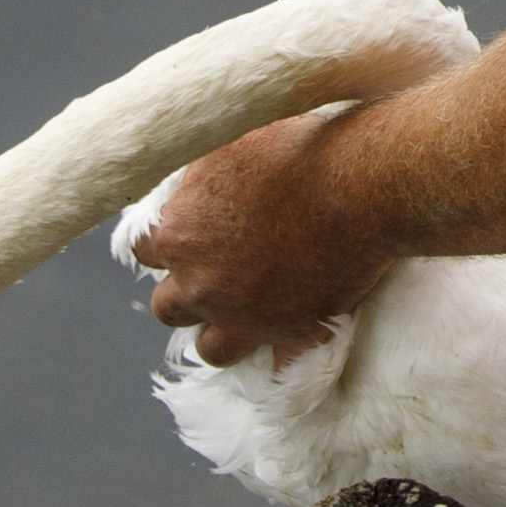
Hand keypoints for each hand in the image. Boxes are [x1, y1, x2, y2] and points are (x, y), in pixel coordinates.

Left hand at [128, 110, 394, 368]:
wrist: (362, 182)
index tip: (192, 235)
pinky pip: (273, 364)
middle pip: (168, 307)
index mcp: (178, 233)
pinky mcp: (287, 333)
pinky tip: (289, 336)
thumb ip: (199, 177)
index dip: (169, 243)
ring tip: (247, 310)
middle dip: (189, 292)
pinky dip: (277, 351)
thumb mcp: (231, 143)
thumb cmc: (298, 148)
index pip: (143, 250)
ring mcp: (242, 315)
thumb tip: (184, 186)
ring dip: (222, 330)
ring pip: (210, 348)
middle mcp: (200, 283)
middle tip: (219, 272)